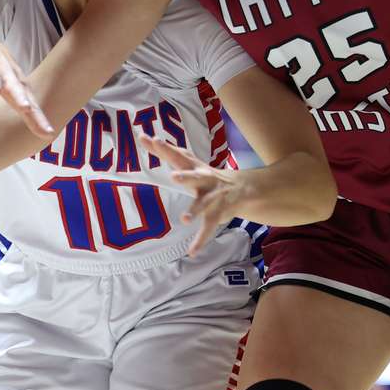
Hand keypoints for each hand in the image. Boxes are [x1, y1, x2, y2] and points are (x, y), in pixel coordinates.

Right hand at [0, 36, 53, 136]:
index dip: (38, 118)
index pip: (31, 103)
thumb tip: (49, 137)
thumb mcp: (17, 95)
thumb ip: (30, 115)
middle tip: (26, 108)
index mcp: (20, 85)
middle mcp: (8, 73)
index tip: (48, 132)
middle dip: (20, 96)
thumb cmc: (5, 77)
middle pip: (15, 86)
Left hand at [140, 134, 251, 257]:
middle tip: (174, 177)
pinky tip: (191, 251)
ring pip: (203, 204)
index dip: (164, 148)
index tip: (150, 140)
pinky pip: (208, 228)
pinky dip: (200, 241)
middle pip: (194, 177)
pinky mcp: (217, 214)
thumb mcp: (190, 163)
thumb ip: (168, 152)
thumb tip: (145, 137)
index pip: (176, 156)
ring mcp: (212, 198)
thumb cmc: (206, 175)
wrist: (243, 188)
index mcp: (194, 167)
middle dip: (185, 177)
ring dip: (194, 211)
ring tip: (184, 219)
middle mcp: (203, 180)